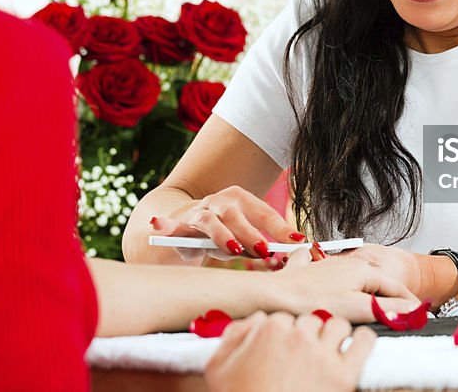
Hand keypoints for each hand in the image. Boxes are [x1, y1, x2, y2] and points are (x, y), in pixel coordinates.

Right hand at [150, 185, 301, 260]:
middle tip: (265, 250)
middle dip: (251, 234)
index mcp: (241, 199)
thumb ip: (259, 245)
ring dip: (222, 235)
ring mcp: (199, 210)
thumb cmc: (224, 233)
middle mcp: (220, 201)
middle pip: (237, 215)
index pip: (264, 212)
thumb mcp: (243, 238)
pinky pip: (170, 224)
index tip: (298, 240)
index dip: (281, 227)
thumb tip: (282, 258)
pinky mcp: (179, 223)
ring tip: (234, 249)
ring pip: (211, 221)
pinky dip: (164, 224)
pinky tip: (158, 224)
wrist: (186, 225)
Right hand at [205, 311, 375, 391]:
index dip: (284, 335)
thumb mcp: (219, 368)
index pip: (284, 318)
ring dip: (335, 335)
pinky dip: (364, 341)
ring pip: (339, 325)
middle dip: (308, 335)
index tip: (285, 350)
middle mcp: (299, 337)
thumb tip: (254, 321)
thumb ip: (234, 336)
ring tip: (330, 352)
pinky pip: (365, 341)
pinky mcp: (344, 375)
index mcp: (270, 330)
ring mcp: (323, 355)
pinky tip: (357, 348)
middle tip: (305, 356)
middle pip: (311, 320)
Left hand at [264, 249, 419, 321]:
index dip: (408, 301)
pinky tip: (332, 283)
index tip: (419, 313)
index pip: (394, 286)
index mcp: (360, 270)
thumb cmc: (311, 300)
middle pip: (376, 280)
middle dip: (390, 294)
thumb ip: (386, 307)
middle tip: (402, 311)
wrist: (274, 294)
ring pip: (354, 276)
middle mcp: (345, 264)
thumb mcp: (356, 307)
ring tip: (375, 302)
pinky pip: (327, 272)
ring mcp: (326, 267)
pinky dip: (335, 278)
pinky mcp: (309, 273)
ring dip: (367, 288)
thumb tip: (411, 308)